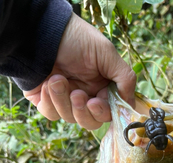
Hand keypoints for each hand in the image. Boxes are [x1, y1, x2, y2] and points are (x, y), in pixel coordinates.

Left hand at [23, 13, 135, 129]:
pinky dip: (50, 101)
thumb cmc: (76, 38)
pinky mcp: (46, 101)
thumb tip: (131, 105)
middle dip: (83, 111)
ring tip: (57, 79)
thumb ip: (125, 78)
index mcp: (102, 87)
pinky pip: (51, 114)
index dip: (102, 112)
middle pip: (90, 122)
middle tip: (77, 94)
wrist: (40, 31)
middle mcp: (86, 96)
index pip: (108, 112)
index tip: (95, 102)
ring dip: (63, 100)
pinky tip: (47, 83)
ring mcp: (65, 100)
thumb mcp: (106, 53)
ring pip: (70, 118)